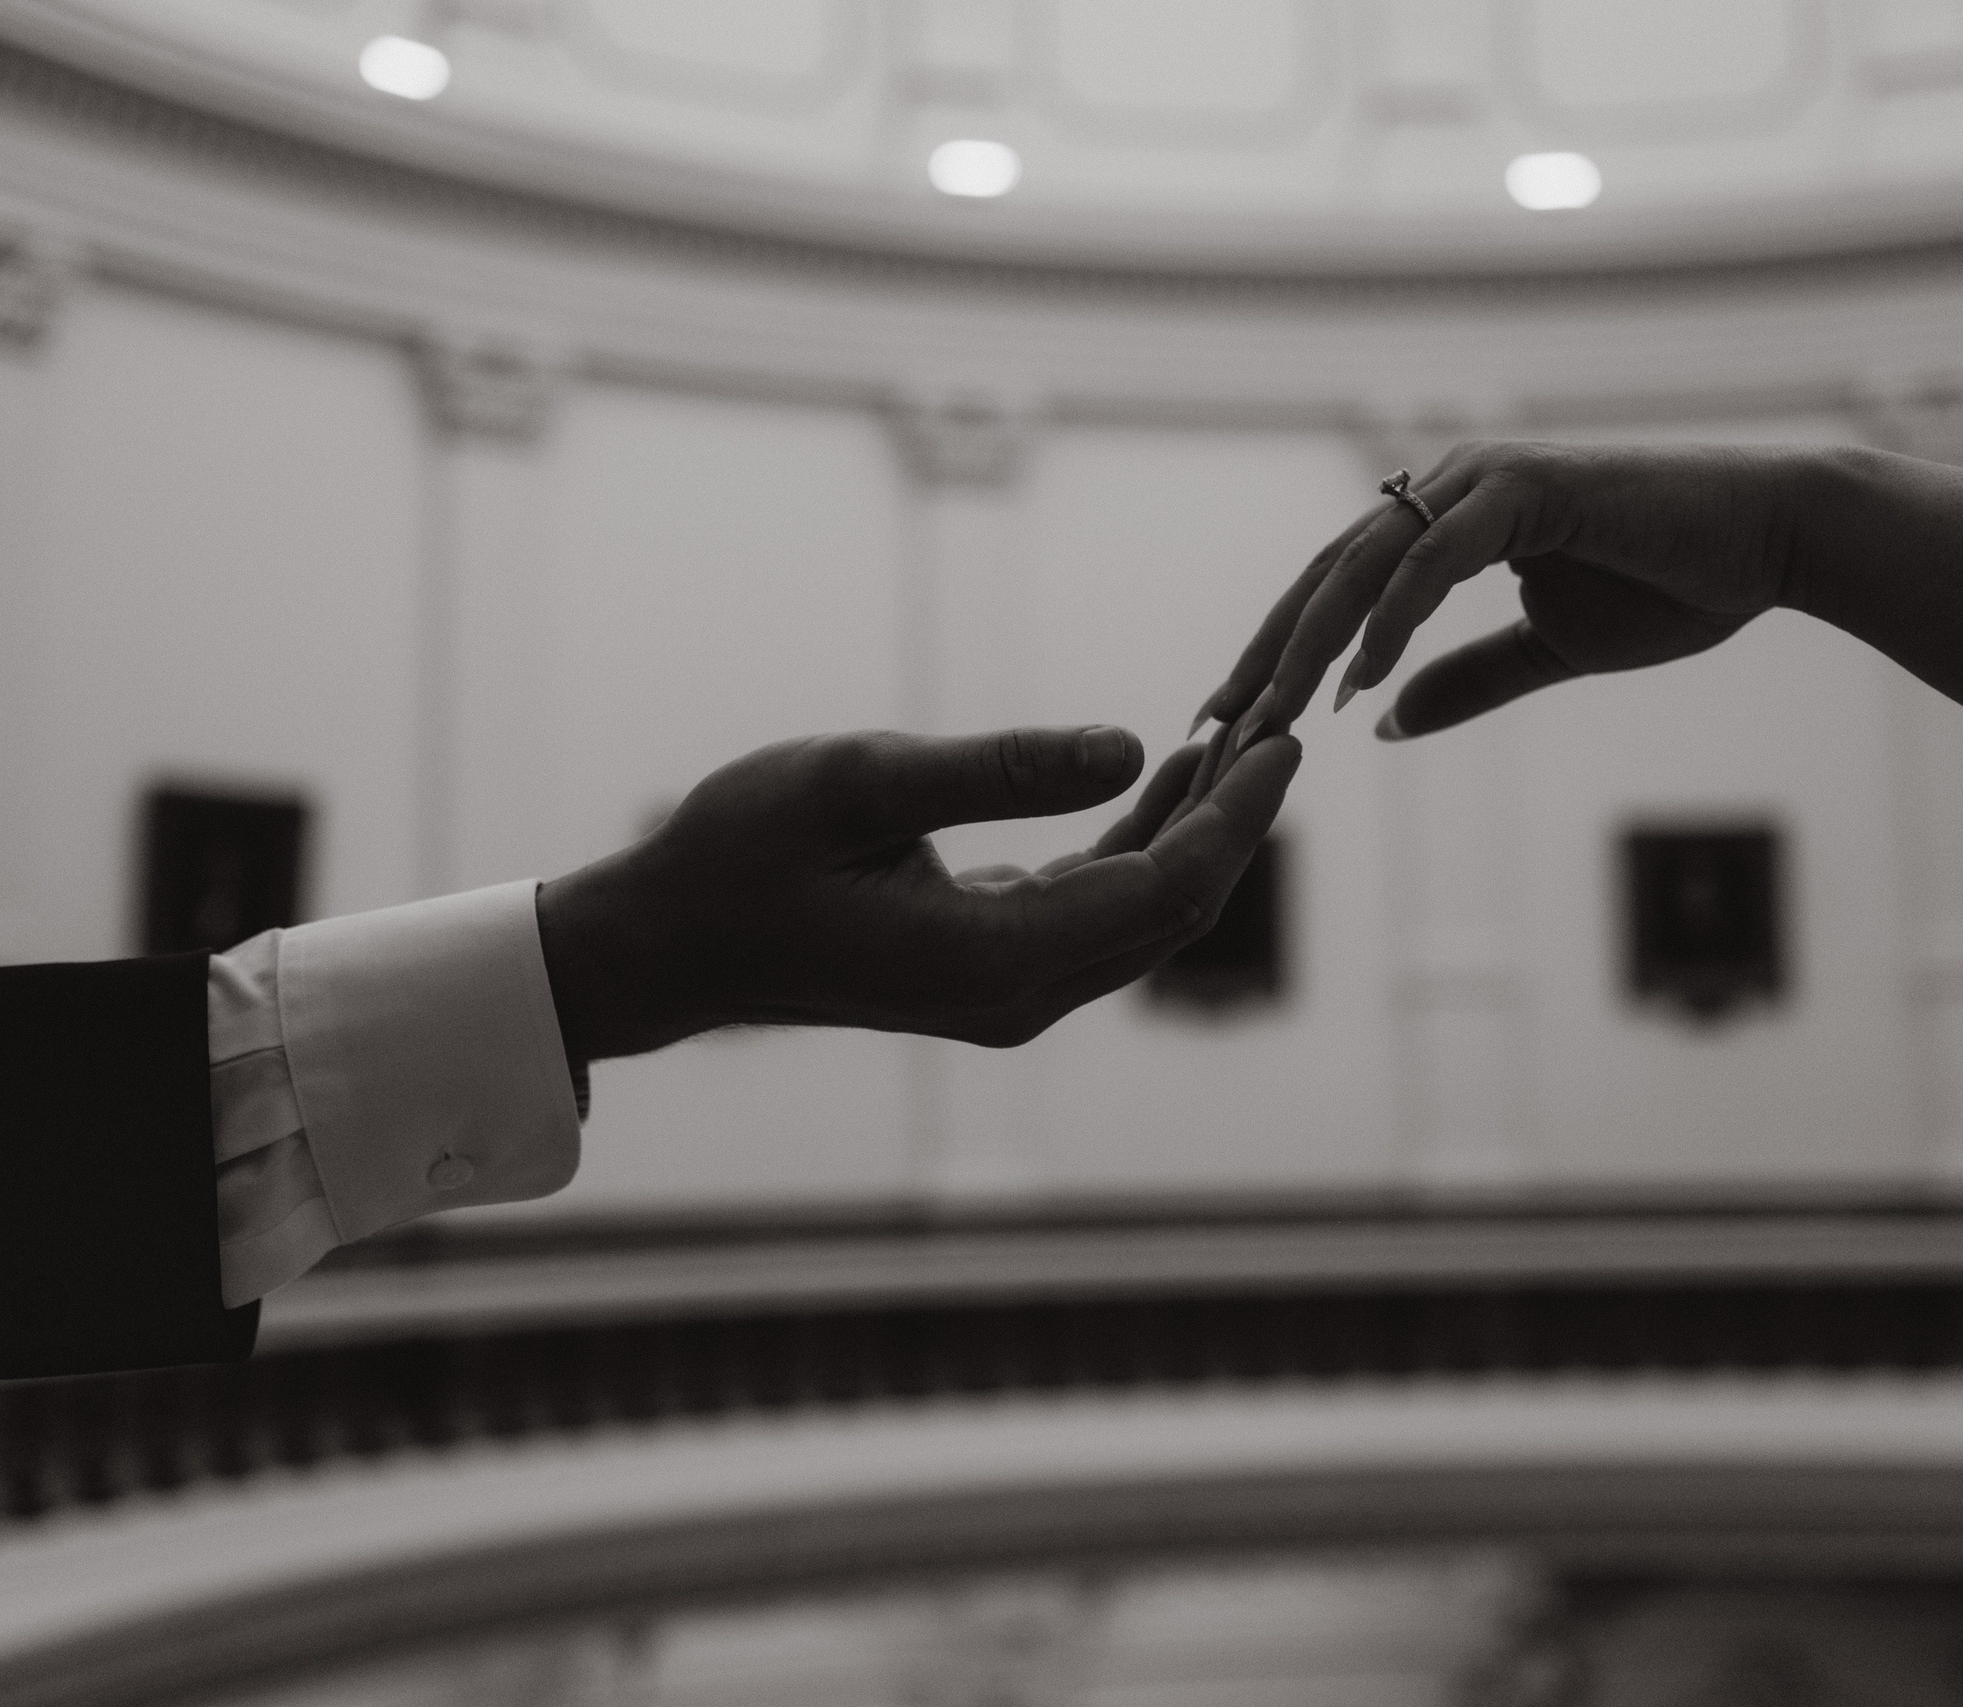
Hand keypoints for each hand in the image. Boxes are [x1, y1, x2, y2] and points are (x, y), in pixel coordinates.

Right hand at [536, 725, 1300, 1058]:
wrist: (673, 941)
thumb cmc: (743, 852)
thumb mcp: (862, 782)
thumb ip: (998, 768)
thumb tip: (1128, 745)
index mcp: (997, 957)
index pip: (1167, 889)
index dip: (1237, 813)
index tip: (1288, 734)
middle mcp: (1021, 993)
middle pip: (1176, 910)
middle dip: (1236, 817)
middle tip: (1284, 719)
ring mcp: (1011, 992)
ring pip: (1145, 913)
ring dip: (1195, 828)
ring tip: (1239, 732)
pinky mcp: (995, 970)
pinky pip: (1100, 909)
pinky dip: (1142, 844)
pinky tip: (1163, 774)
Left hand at [1195, 441, 1806, 747]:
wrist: (1770, 542)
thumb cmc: (1673, 585)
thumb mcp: (1547, 652)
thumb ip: (1466, 681)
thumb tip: (1387, 723)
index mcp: (1449, 519)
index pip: (1341, 588)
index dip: (1285, 654)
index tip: (1238, 723)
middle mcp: (1452, 485)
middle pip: (1329, 575)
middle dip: (1269, 655)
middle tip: (1215, 727)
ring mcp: (1484, 478)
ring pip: (1366, 565)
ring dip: (1312, 644)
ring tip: (1271, 717)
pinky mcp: (1525, 487)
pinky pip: (1435, 560)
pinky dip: (1393, 620)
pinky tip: (1359, 680)